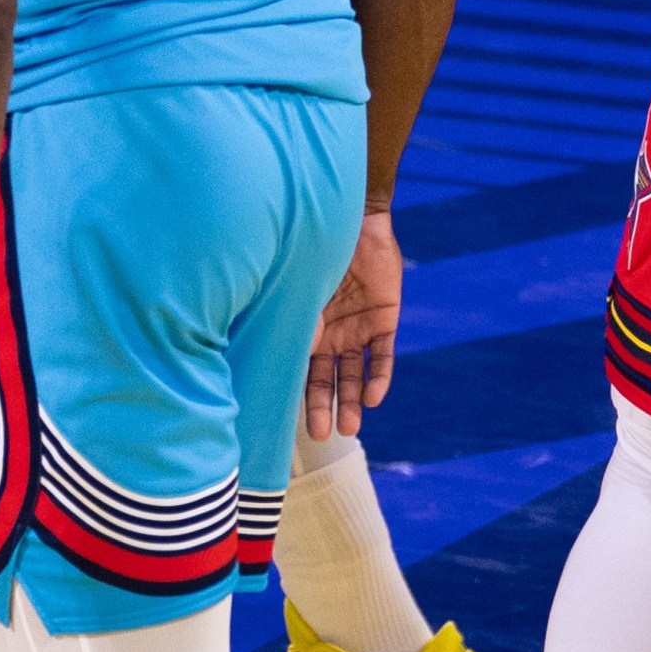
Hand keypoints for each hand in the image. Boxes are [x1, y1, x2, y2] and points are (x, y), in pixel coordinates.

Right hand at [302, 211, 401, 440]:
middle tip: (321, 435)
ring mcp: (358, 327)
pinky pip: (383, 355)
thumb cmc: (312, 248)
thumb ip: (287, 320)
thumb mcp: (294, 288)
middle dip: (323, 407)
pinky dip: (379, 376)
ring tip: (351, 427)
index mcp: (305, 326)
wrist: (351, 216)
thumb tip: (266, 358)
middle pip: (326, 378)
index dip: (296, 395)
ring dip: (353, 400)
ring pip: (355, 373)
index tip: (287, 421)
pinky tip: (375, 397)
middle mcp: (331, 332)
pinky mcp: (384, 319)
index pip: (300, 368)